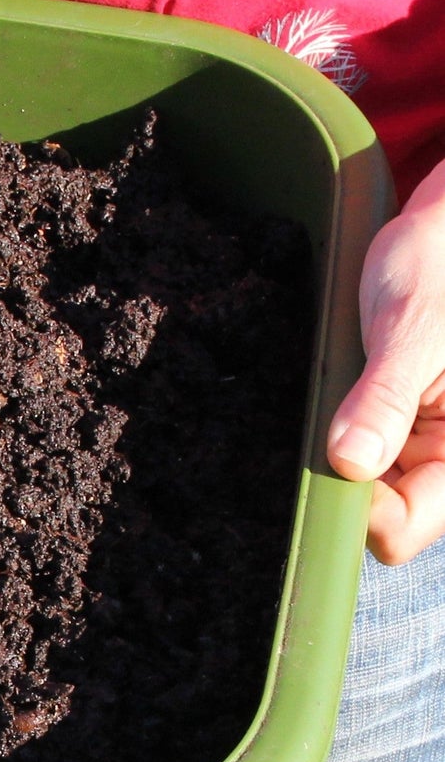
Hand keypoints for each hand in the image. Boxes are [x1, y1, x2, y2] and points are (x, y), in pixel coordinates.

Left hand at [327, 158, 444, 563]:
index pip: (405, 529)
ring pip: (362, 494)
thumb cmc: (437, 265)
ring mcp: (420, 447)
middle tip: (328, 429)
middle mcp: (444, 457)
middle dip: (346, 488)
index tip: (329, 463)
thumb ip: (385, 397)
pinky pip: (355, 460)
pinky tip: (333, 404)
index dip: (360, 513)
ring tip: (339, 402)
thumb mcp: (411, 328)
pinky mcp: (395, 431)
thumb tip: (350, 462)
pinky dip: (337, 440)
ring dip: (340, 461)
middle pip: (383, 522)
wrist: (436, 233)